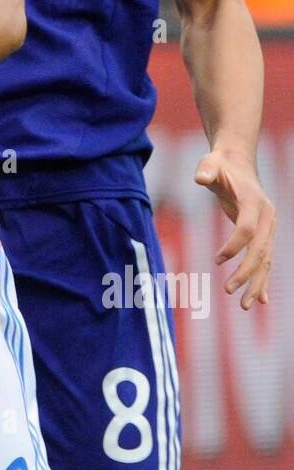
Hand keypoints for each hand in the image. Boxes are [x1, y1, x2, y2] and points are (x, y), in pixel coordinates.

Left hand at [194, 151, 275, 308]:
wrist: (238, 162)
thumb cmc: (219, 164)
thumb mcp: (210, 163)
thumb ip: (206, 170)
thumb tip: (200, 178)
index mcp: (254, 202)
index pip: (247, 229)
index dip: (234, 245)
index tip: (216, 259)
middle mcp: (267, 217)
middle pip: (260, 250)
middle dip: (246, 272)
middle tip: (228, 290)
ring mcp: (269, 227)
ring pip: (266, 260)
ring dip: (256, 284)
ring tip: (245, 306)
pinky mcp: (265, 235)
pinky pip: (265, 260)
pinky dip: (263, 280)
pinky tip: (261, 300)